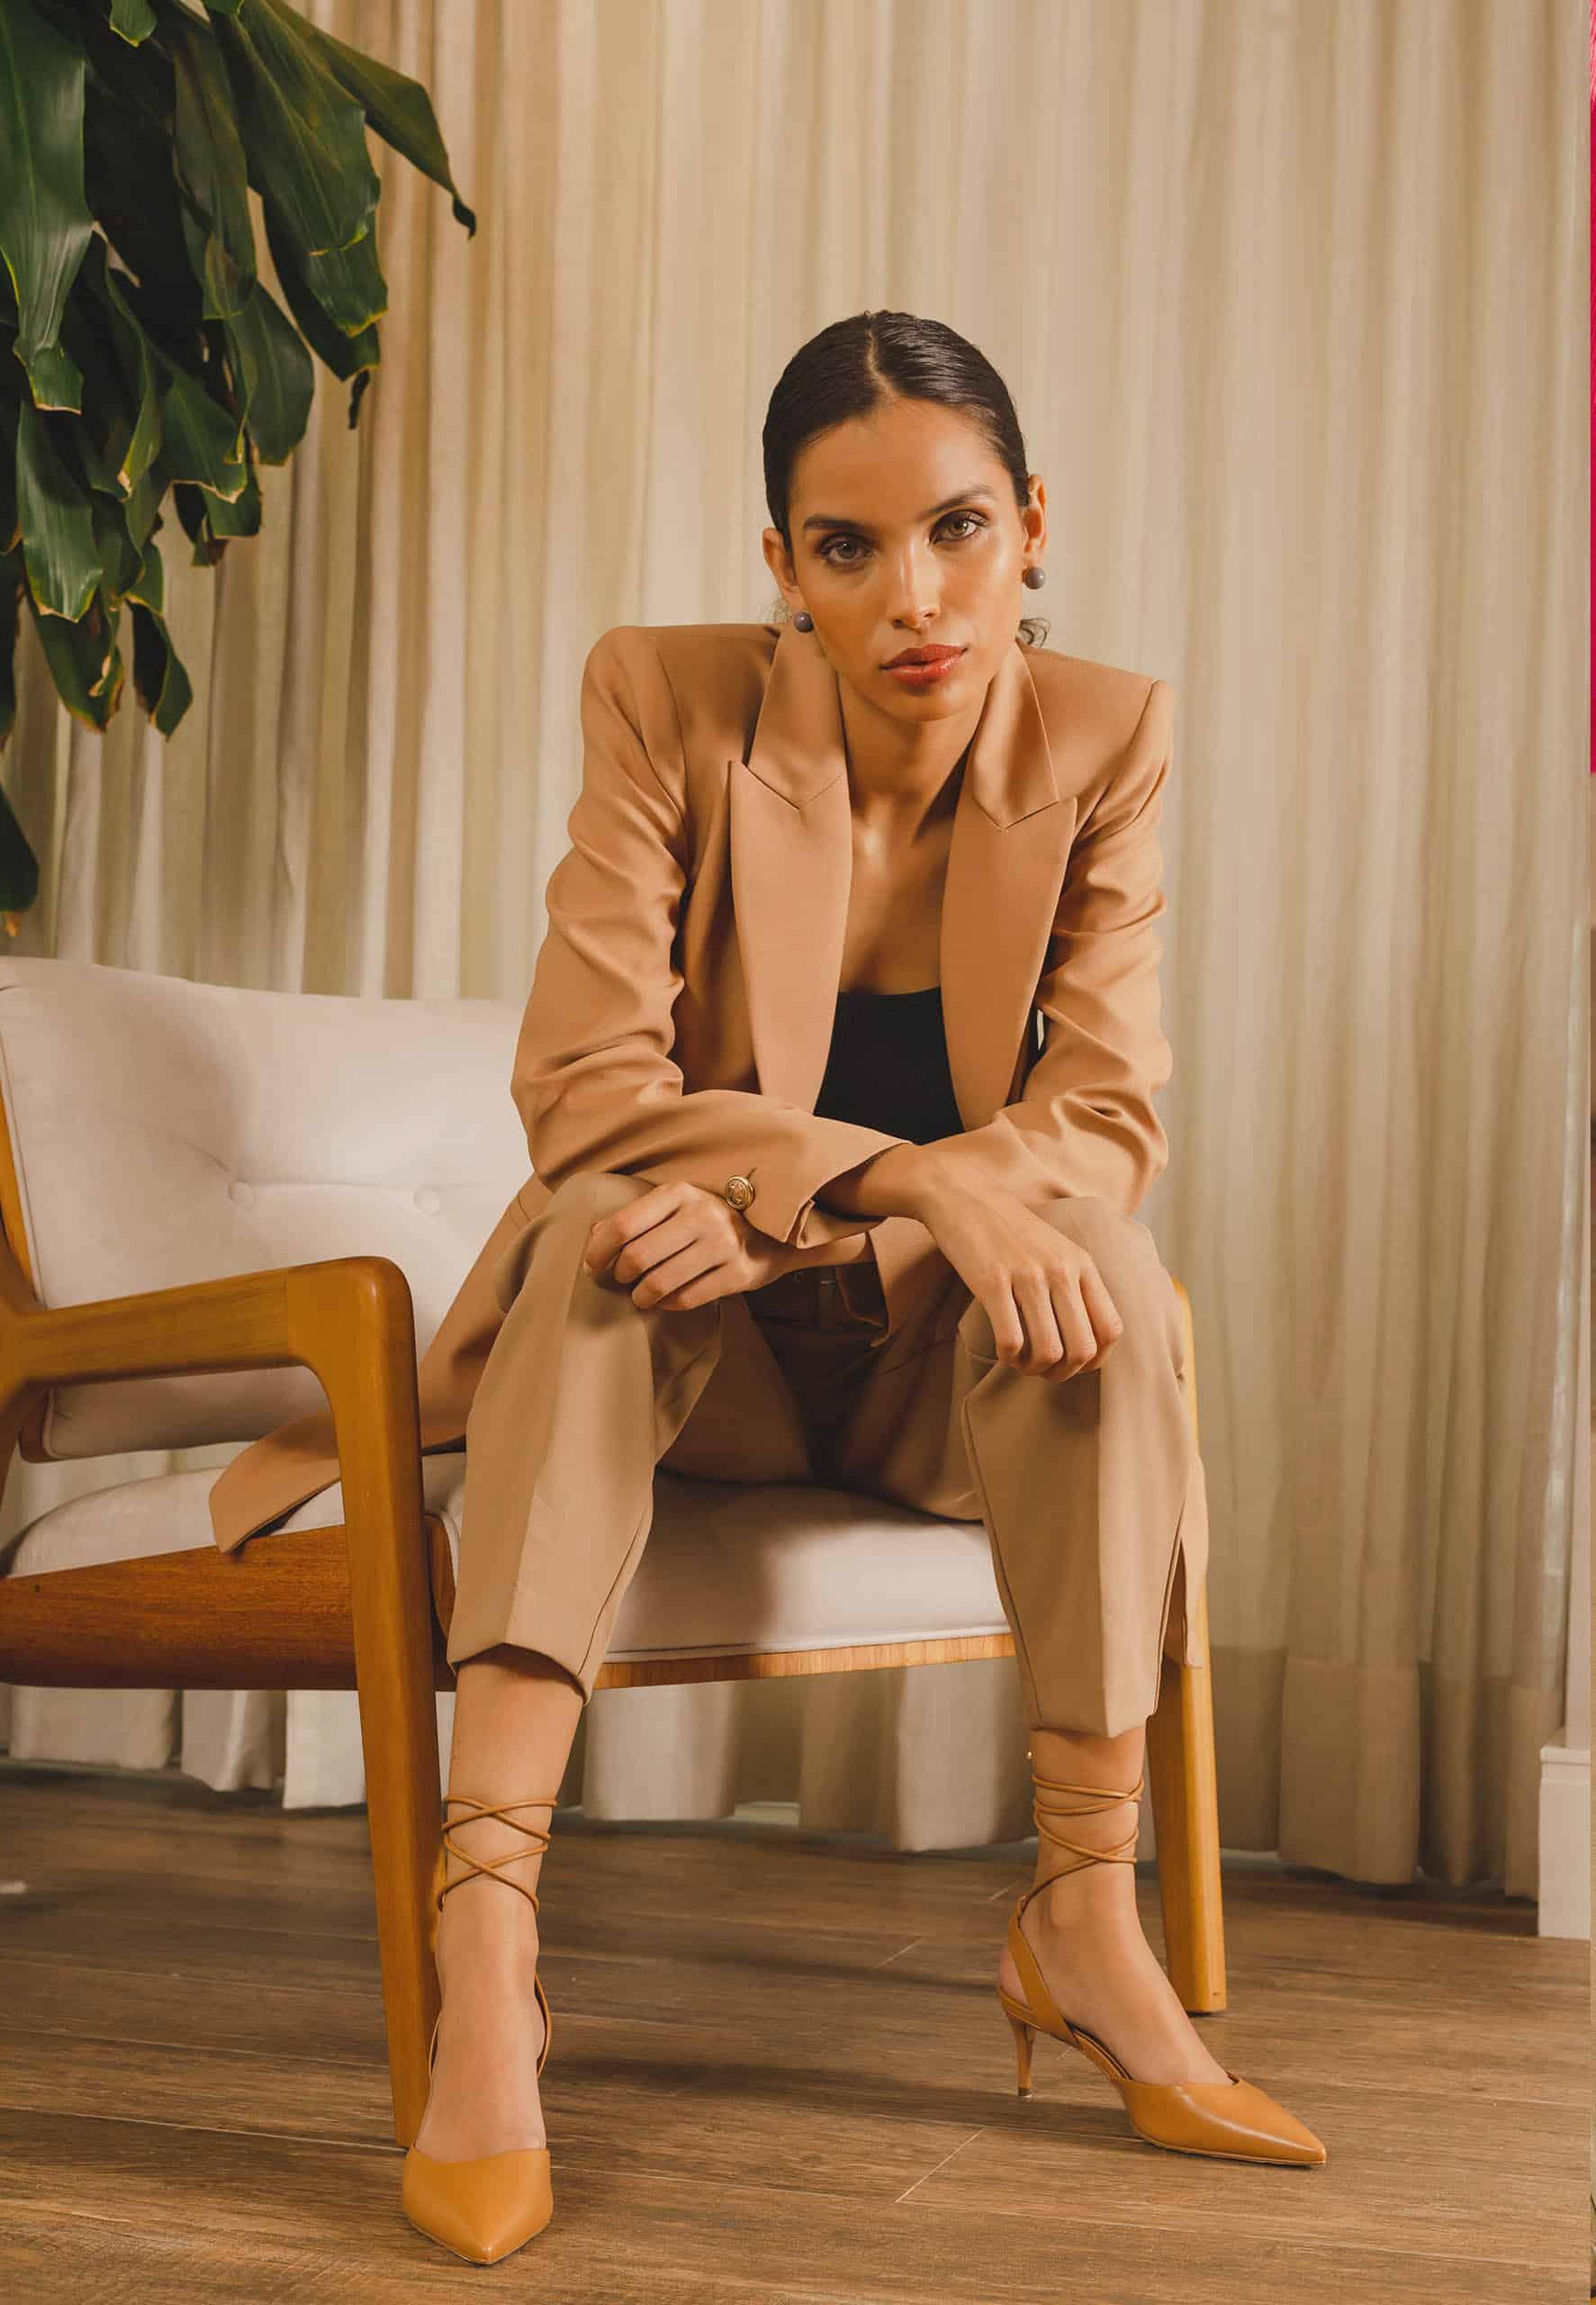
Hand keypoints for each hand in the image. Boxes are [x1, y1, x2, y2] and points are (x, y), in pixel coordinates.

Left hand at [580, 1179, 801, 1309]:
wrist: (771, 1235)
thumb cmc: (709, 1221)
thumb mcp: (675, 1207)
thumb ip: (635, 1217)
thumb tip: (592, 1236)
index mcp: (680, 1193)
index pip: (623, 1225)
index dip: (598, 1250)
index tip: (593, 1265)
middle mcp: (702, 1215)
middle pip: (637, 1257)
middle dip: (620, 1276)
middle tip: (621, 1280)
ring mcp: (723, 1245)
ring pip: (659, 1283)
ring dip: (641, 1296)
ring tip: (641, 1296)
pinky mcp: (738, 1273)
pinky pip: (686, 1299)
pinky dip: (668, 1304)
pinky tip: (666, 1300)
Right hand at [914, 1176, 1122, 1381]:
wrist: (965, 1197)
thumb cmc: (1010, 1231)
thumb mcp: (1056, 1250)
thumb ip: (1075, 1285)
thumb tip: (1085, 1340)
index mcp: (1081, 1264)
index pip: (1111, 1329)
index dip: (1096, 1360)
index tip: (1074, 1364)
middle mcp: (1061, 1270)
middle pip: (1082, 1348)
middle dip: (1063, 1373)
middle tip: (1044, 1371)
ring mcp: (1028, 1276)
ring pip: (1049, 1350)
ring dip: (1034, 1369)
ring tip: (1021, 1362)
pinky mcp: (993, 1282)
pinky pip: (1011, 1340)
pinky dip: (1008, 1357)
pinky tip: (1003, 1350)